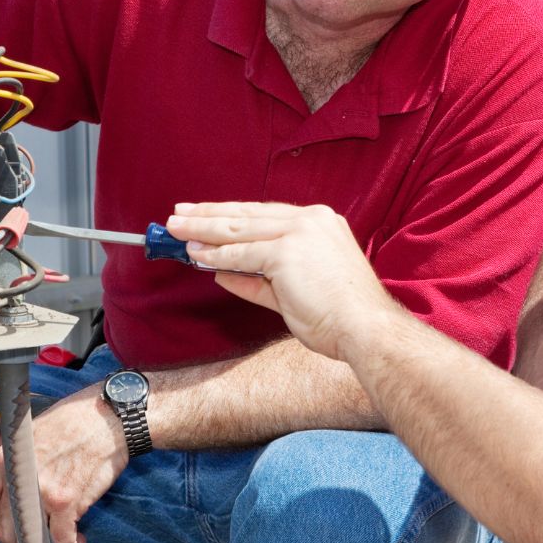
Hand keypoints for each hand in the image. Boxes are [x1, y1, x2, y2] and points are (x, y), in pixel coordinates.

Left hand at [0, 384, 128, 542]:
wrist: (109, 417)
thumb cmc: (73, 419)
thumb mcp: (32, 429)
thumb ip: (8, 447)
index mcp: (6, 459)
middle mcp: (19, 477)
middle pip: (5, 531)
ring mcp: (43, 491)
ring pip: (33, 540)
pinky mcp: (68, 501)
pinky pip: (62, 540)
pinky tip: (78, 540)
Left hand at [168, 202, 397, 360]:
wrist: (366, 329)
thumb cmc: (340, 316)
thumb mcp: (295, 291)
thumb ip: (258, 280)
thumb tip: (222, 273)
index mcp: (320, 223)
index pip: (265, 215)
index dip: (232, 214)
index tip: (205, 214)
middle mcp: (311, 220)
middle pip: (248, 214)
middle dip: (209, 214)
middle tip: (179, 214)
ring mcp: (300, 232)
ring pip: (240, 228)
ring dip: (204, 230)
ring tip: (177, 230)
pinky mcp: (287, 251)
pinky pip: (242, 252)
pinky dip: (216, 254)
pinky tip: (196, 255)